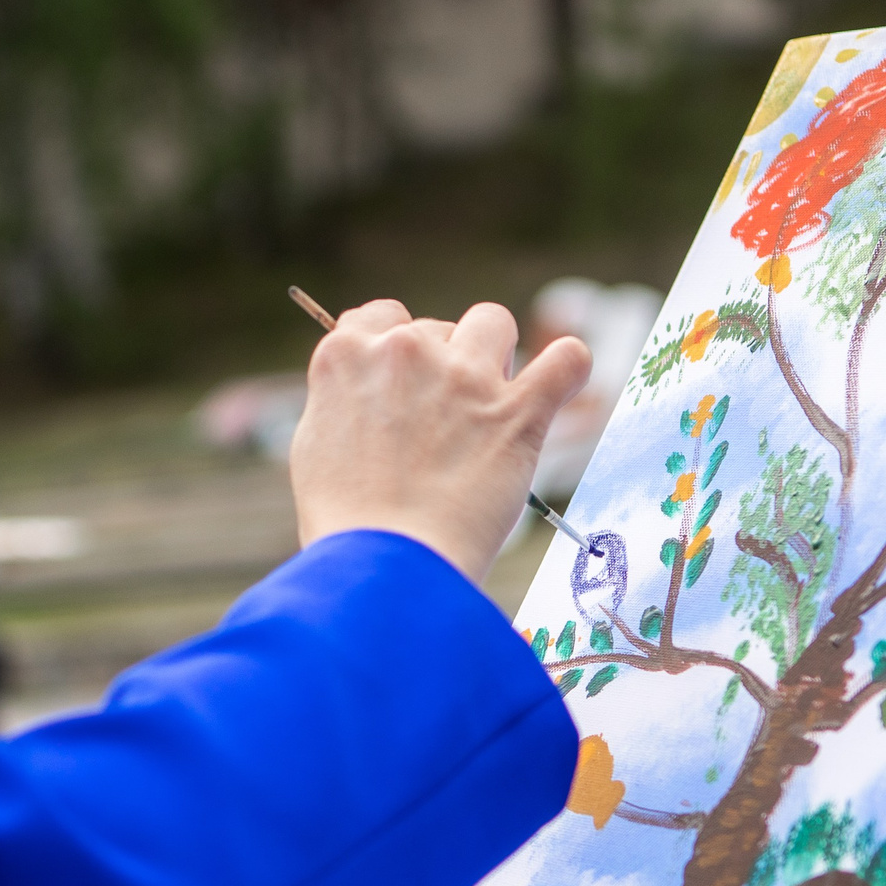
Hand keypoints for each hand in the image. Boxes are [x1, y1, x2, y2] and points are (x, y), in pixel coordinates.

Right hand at [290, 299, 590, 583]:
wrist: (385, 568)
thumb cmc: (344, 523)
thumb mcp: (315, 446)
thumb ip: (345, 401)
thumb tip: (368, 393)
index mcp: (345, 354)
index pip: (379, 317)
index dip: (395, 350)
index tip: (403, 386)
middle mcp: (403, 351)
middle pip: (437, 327)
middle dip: (442, 364)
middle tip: (441, 426)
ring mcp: (463, 376)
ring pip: (494, 323)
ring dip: (495, 354)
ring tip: (491, 404)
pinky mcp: (516, 411)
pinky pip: (567, 359)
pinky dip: (570, 367)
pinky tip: (562, 383)